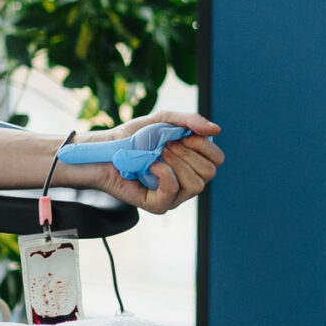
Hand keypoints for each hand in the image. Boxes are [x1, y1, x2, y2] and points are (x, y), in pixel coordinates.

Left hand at [76, 110, 223, 214]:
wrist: (107, 149)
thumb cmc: (135, 137)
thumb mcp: (164, 120)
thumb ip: (190, 121)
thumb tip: (216, 130)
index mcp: (193, 163)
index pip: (217, 159)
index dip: (203, 144)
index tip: (183, 135)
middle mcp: (186, 182)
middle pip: (209, 172)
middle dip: (187, 153)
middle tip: (166, 144)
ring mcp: (173, 196)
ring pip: (196, 185)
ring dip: (177, 163)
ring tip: (158, 153)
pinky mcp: (157, 205)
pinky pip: (173, 192)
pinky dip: (164, 173)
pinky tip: (151, 165)